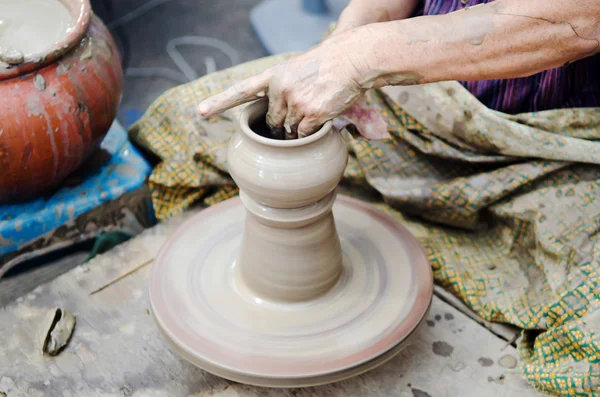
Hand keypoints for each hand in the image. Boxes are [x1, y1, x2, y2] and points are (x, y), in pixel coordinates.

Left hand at [197, 32, 370, 136]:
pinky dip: (310, 135)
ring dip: (297, 133)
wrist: (353, 58)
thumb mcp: (298, 71)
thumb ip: (285, 92)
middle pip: (272, 122)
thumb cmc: (328, 65)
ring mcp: (294, 103)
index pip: (241, 91)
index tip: (201, 111)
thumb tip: (284, 125)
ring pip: (287, 132)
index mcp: (273, 76)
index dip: (220, 102)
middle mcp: (279, 89)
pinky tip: (321, 119)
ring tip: (312, 113)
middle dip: (281, 127)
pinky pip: (303, 136)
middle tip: (297, 117)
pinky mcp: (310, 115)